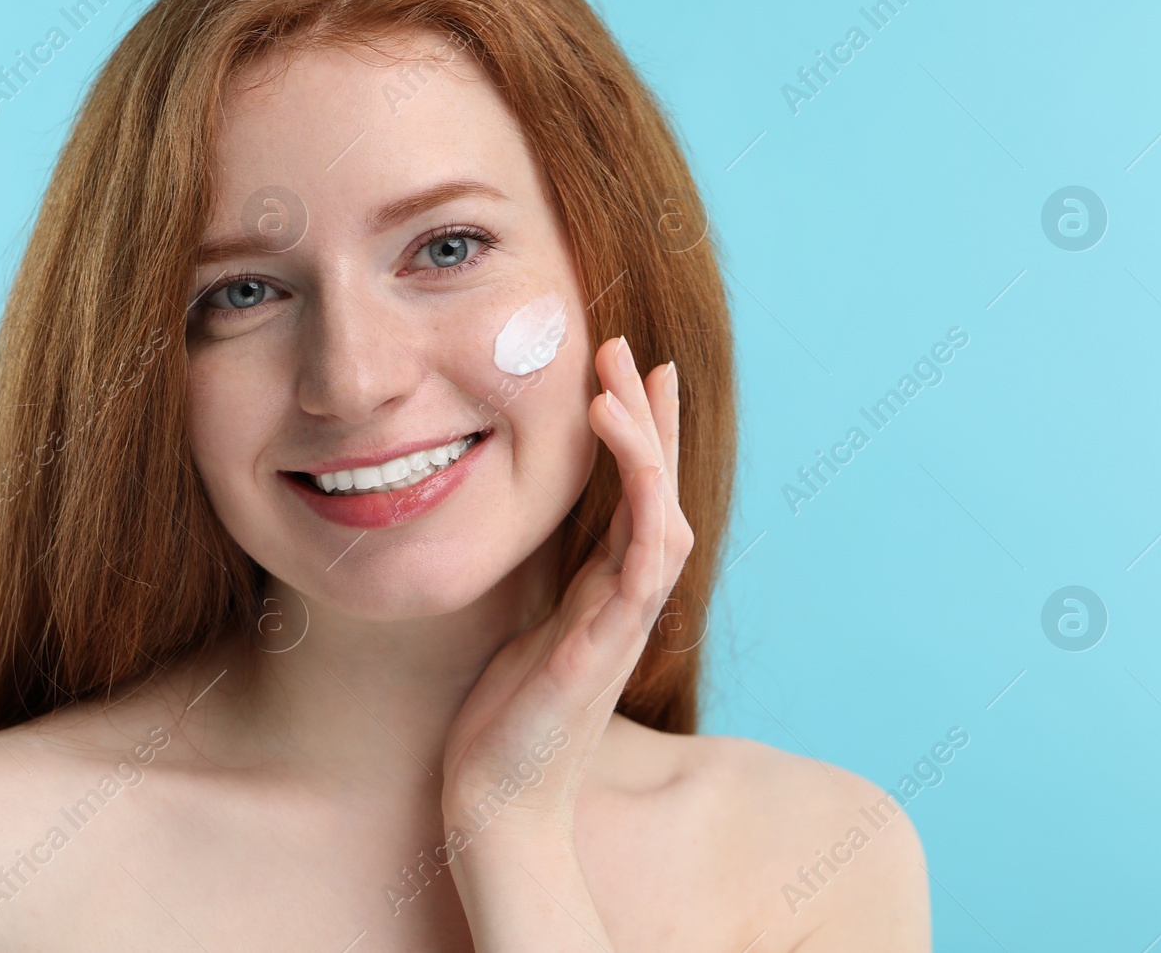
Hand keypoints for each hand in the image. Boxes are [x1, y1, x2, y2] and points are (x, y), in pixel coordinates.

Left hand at [439, 335, 693, 841]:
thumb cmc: (502, 731)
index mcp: (602, 597)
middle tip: (637, 351)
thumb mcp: (521, 637)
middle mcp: (624, 603)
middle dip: (651, 420)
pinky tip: (628, 446)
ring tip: (629, 377)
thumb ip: (541, 593)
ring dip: (651, 442)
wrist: (496, 808)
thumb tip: (521, 545)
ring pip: (663, 513)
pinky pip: (645, 558)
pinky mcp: (608, 643)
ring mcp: (624, 622)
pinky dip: (645, 496)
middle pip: (660, 493)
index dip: (636, 439)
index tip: (624, 376)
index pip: (633, 500)